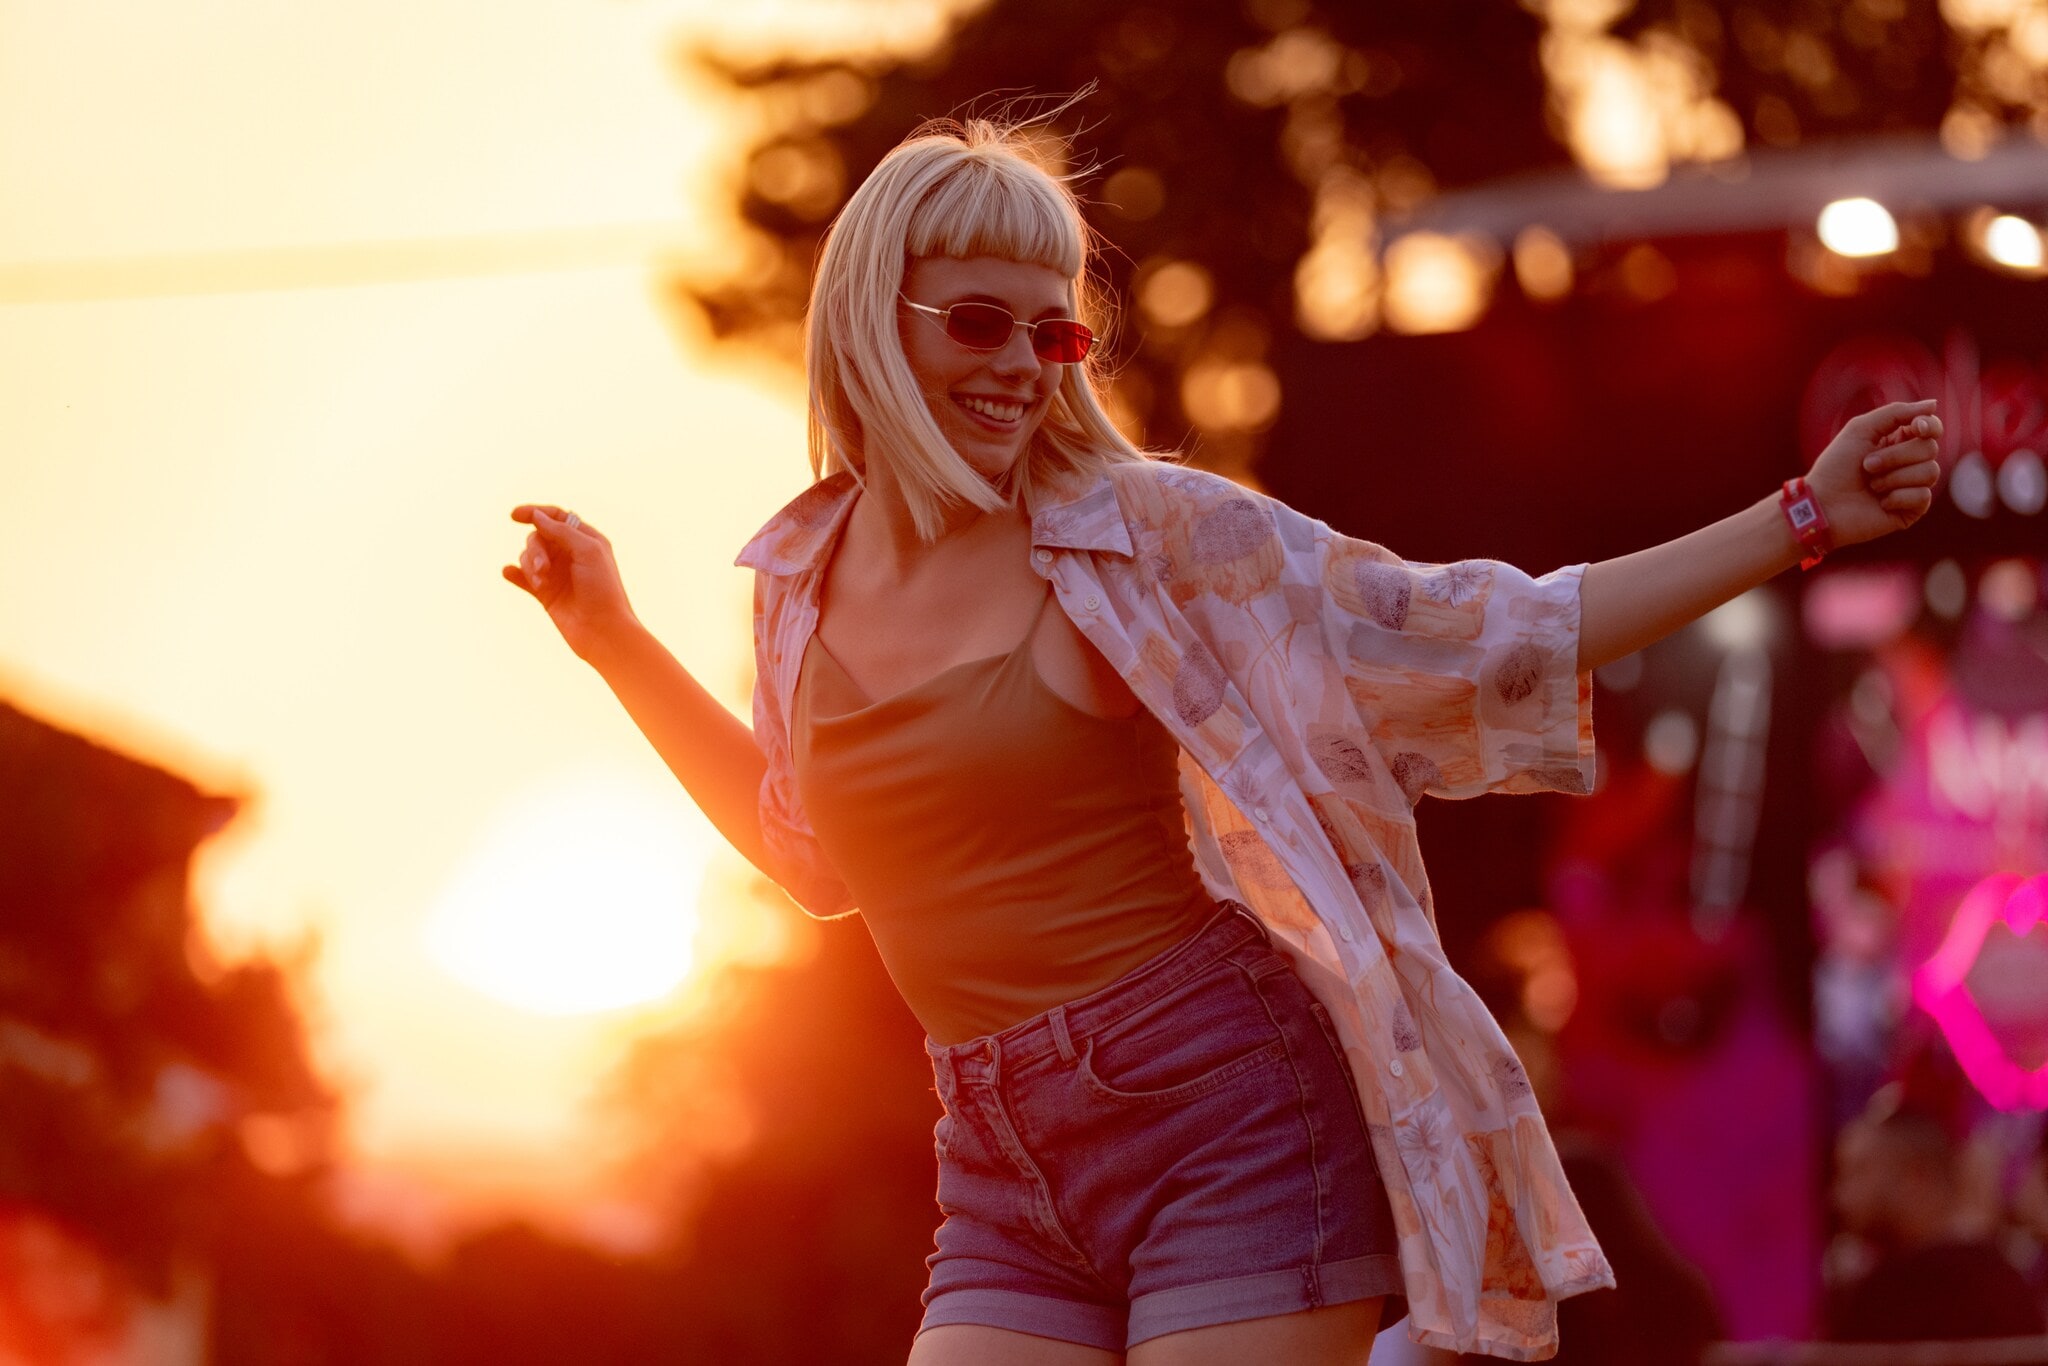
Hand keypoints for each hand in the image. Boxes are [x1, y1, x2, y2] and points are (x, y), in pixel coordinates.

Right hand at [503, 505, 640, 662]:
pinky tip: (508, 572)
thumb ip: (561, 531)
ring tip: (542, 583)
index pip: (557, 517)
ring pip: (529, 557)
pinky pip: (522, 578)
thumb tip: (537, 516)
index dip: (535, 513)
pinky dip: (515, 574)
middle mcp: (570, 554)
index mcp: (586, 540)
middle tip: (544, 567)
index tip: (514, 515)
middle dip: (536, 549)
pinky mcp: (545, 593)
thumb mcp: (587, 551)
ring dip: (530, 566)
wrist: (602, 631)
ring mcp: (557, 573)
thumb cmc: (602, 589)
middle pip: (539, 537)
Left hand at [1806, 399, 1943, 549]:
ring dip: (1894, 477)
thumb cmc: (1836, 467)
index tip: (1916, 428)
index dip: (1930, 426)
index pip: (1931, 428)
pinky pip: (1923, 496)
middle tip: (1867, 466)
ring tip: (1871, 485)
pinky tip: (1880, 503)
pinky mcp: (1912, 510)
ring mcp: (1912, 487)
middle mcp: (1909, 463)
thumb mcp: (1861, 429)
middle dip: (1895, 456)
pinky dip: (1898, 497)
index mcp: (1898, 441)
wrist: (1822, 504)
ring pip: (1930, 472)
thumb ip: (1896, 413)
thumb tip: (1933, 405)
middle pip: (1930, 448)